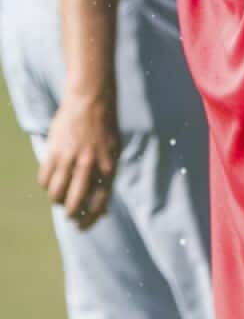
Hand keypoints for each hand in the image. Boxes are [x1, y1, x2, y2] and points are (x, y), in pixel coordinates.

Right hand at [37, 93, 120, 229]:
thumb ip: (107, 179)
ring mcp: (70, 158)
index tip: (83, 227)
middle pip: (75, 202)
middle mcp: (90, 165)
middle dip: (71, 214)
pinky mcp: (54, 151)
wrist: (91, 101)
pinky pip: (44, 179)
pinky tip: (52, 182)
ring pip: (56, 194)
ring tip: (60, 196)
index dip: (90, 219)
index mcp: (109, 166)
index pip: (99, 203)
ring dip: (57, 200)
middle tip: (69, 215)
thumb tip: (104, 210)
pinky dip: (46, 185)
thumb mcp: (114, 153)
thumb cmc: (105, 130)